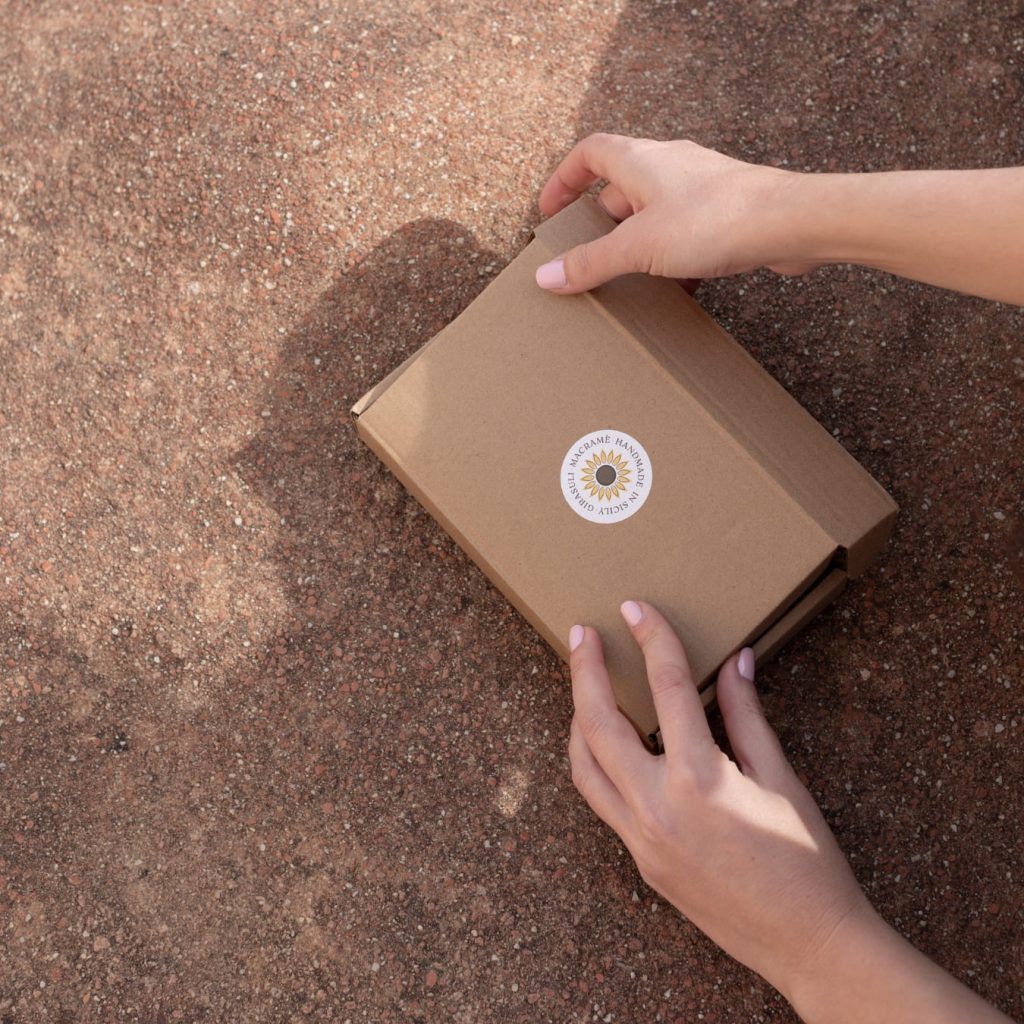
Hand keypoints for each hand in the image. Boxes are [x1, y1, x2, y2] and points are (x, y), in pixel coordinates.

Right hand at [536, 133, 817, 293]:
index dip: (564, 179)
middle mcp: (670, 165)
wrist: (788, 223)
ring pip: (655, 209)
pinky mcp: (726, 210)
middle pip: (621, 184)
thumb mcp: (638, 247)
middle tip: (587, 252)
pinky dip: (672, 254)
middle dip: (600, 220)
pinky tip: (674, 285)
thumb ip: (591, 263)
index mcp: (641, 161)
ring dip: (637, 238)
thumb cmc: (713, 220)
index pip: (590, 153)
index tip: (550, 210)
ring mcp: (701, 187)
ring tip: (628, 273)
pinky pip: (686, 229)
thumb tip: (546, 277)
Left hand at [568, 602, 1015, 1022]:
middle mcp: (657, 808)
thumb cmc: (808, 862)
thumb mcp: (781, 779)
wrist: (811, 946)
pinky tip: (608, 744)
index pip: (668, 689)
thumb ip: (747, 716)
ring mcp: (641, 840)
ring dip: (578, 718)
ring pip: (584, 766)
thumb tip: (737, 661)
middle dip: (584, 671)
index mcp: (700, 780)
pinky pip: (601, 801)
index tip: (637, 608)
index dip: (653, 640)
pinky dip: (594, 762)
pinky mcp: (641, 862)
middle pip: (599, 722)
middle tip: (581, 633)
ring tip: (584, 684)